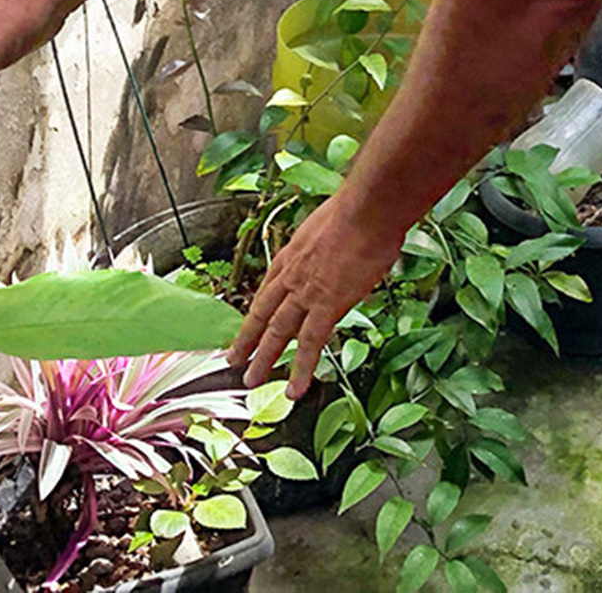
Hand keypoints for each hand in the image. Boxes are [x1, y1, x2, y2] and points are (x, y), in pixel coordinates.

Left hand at [229, 197, 407, 398]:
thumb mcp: (330, 224)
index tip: (249, 324)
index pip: (268, 289)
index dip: (256, 310)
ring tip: (251, 380)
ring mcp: (306, 293)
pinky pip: (311, 345)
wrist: (368, 210)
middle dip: (248, 338)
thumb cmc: (359, 210)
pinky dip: (301, 370)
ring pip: (278, 332)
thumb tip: (340, 248)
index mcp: (292, 254)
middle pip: (263, 313)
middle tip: (234, 359)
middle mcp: (291, 276)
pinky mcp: (327, 307)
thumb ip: (328, 243)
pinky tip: (295, 391)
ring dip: (264, 359)